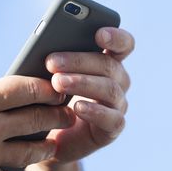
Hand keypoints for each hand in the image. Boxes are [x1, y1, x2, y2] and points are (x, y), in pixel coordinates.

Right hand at [0, 76, 74, 170]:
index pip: (31, 89)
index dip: (51, 88)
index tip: (61, 90)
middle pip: (40, 120)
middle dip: (60, 116)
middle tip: (69, 114)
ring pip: (30, 153)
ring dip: (44, 147)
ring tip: (51, 143)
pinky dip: (7, 168)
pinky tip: (8, 162)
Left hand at [25, 27, 134, 170]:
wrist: (48, 136)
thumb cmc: (50, 98)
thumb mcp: (51, 75)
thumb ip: (57, 60)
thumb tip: (49, 50)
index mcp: (108, 62)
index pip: (123, 44)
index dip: (116, 37)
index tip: (98, 33)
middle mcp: (118, 81)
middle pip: (109, 65)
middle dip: (79, 60)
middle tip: (52, 62)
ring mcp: (118, 105)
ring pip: (110, 89)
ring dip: (82, 83)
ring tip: (57, 83)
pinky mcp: (113, 128)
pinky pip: (112, 118)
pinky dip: (95, 111)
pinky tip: (77, 107)